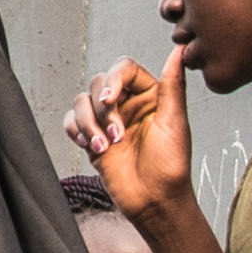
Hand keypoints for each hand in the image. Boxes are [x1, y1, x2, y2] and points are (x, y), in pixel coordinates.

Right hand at [73, 52, 197, 224]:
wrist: (154, 202)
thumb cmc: (170, 166)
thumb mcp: (174, 121)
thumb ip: (173, 84)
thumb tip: (181, 50)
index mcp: (149, 94)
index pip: (123, 69)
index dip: (113, 80)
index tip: (110, 100)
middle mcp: (127, 104)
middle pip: (97, 83)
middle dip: (102, 109)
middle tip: (116, 134)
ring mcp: (107, 121)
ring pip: (81, 102)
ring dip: (88, 123)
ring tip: (104, 146)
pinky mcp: (92, 139)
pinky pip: (71, 121)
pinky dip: (75, 130)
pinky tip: (90, 146)